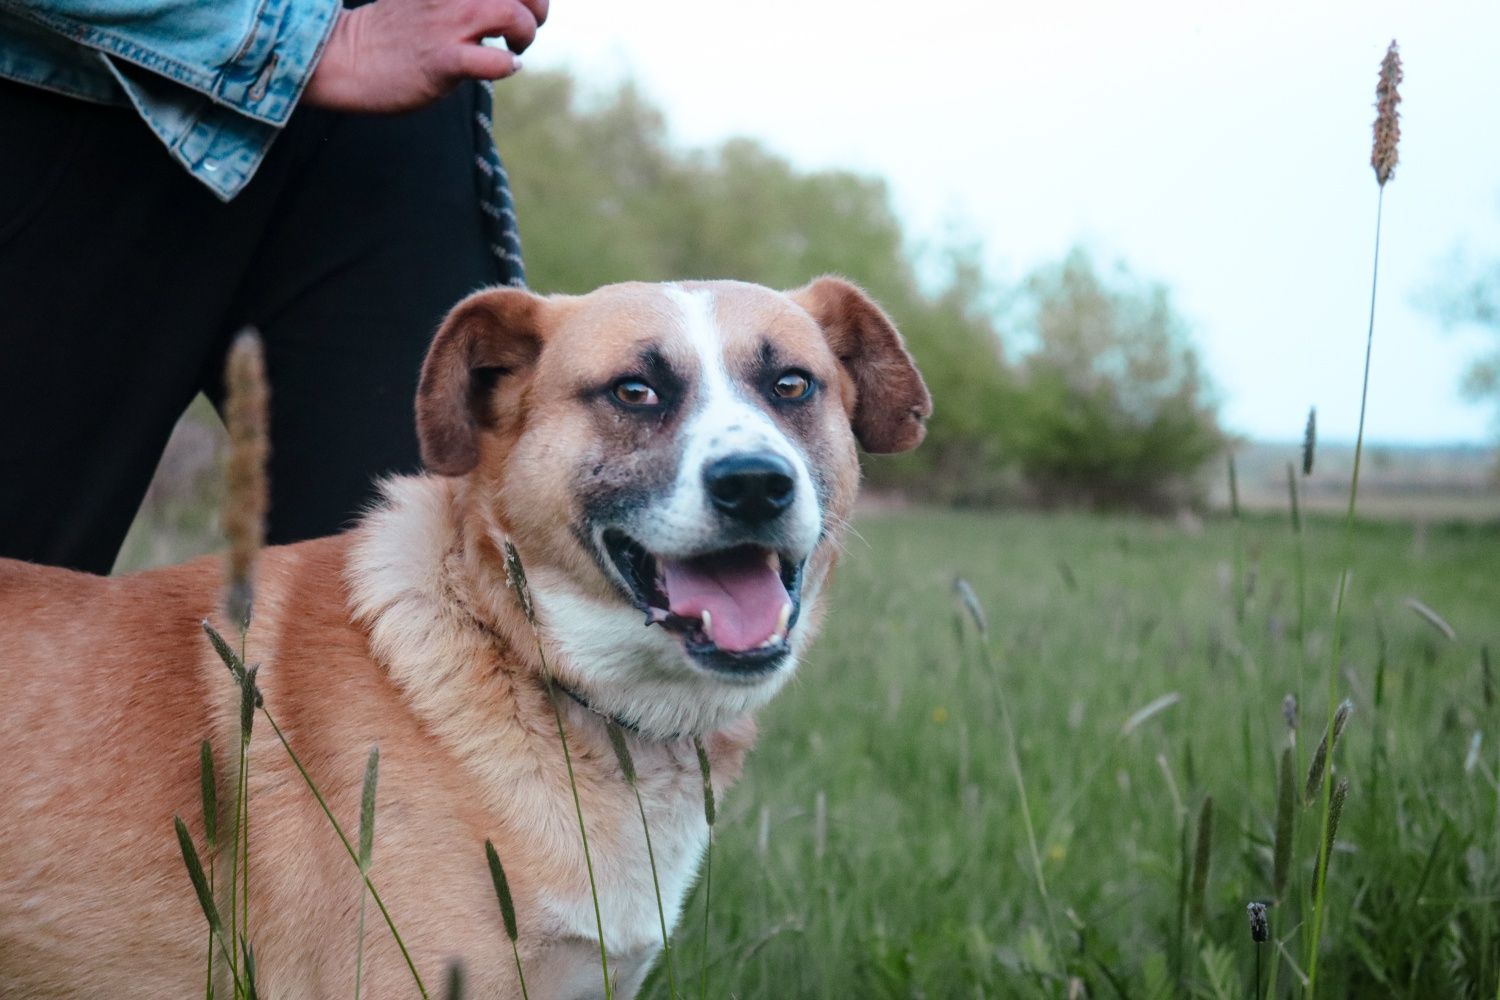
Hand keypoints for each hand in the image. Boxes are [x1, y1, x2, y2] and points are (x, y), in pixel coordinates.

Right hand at [303, 0, 548, 112]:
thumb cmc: (401, 29)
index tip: (523, 3)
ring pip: (513, 15)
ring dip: (525, 34)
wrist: (350, 56)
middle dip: (537, 8)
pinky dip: (507, 65)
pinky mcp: (443, 59)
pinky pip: (494, 61)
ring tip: (515, 47)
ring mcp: (448, 22)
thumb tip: (517, 4)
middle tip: (522, 28)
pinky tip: (502, 66)